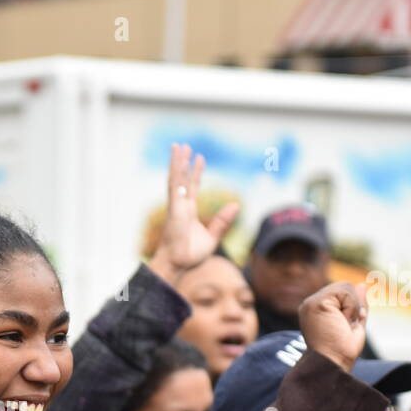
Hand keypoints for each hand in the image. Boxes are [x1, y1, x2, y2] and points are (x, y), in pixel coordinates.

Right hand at [147, 144, 238, 285]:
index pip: (191, 187)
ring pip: (176, 179)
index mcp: (187, 212)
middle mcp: (180, 206)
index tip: (198, 158)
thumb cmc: (190, 256)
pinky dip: (177, 172)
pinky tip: (180, 160)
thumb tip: (236, 205)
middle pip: (181, 179)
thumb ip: (223, 221)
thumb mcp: (212, 237)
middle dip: (182, 162)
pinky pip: (175, 186)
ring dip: (177, 162)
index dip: (195, 173)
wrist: (178, 265)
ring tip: (178, 146)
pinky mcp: (174, 208)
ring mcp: (175, 206)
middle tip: (183, 146)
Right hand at [298, 281, 366, 372]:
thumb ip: (357, 304)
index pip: (341, 294)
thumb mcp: (354, 324)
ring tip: (341, 325)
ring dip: (352, 308)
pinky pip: (345, 292)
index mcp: (316, 310)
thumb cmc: (342, 351)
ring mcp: (311, 303)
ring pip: (345, 287)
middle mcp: (310, 304)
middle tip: (344, 327)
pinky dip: (351, 308)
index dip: (352, 308)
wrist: (333, 363)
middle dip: (353, 306)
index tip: (345, 328)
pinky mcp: (316, 303)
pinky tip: (341, 322)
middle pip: (343, 287)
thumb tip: (362, 285)